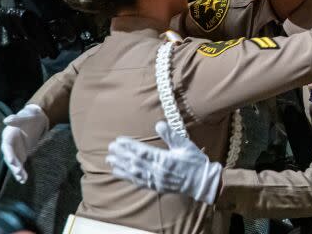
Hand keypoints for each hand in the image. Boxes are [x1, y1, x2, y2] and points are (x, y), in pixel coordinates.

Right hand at [2, 104, 48, 183]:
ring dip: (17, 171)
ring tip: (22, 179)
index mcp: (9, 135)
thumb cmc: (29, 116)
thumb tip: (7, 120)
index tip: (10, 160)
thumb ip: (16, 119)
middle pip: (10, 156)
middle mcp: (10, 145)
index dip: (8, 153)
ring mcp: (15, 150)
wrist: (36, 119)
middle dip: (13, 165)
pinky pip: (20, 164)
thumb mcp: (25, 116)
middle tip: (18, 172)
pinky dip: (22, 172)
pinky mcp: (21, 154)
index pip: (7, 146)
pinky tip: (24, 180)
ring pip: (15, 163)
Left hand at [107, 121, 221, 204]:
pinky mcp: (155, 186)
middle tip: (110, 148)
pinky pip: (138, 181)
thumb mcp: (185, 146)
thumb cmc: (195, 162)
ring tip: (110, 160)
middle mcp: (157, 171)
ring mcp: (155, 180)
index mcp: (164, 159)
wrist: (201, 182)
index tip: (119, 141)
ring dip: (121, 166)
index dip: (129, 146)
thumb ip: (171, 135)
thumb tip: (159, 124)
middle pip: (135, 162)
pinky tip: (119, 173)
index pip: (142, 152)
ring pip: (134, 173)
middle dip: (121, 155)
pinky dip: (127, 177)